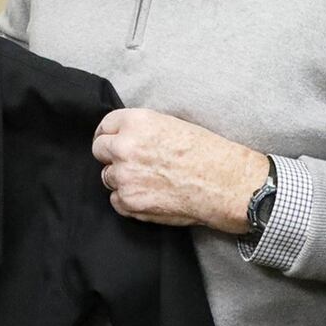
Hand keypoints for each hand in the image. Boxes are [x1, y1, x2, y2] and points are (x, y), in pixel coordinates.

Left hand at [91, 108, 267, 232]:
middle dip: (111, 155)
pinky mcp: (130, 202)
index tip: (111, 140)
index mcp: (137, 122)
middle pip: (99, 150)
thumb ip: (143, 130)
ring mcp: (125, 176)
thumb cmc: (208, 153)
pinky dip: (128, 200)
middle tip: (130, 162)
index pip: (105, 125)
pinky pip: (116, 201)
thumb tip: (128, 137)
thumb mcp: (173, 125)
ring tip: (148, 181)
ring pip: (108, 177)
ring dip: (122, 179)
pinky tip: (150, 196)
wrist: (225, 184)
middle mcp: (125, 147)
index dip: (109, 134)